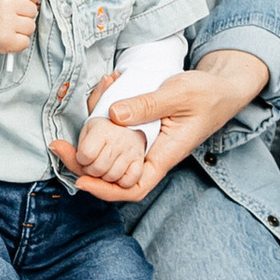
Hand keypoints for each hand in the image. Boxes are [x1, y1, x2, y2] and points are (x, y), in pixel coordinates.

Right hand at [0, 0, 43, 61]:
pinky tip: (6, 36)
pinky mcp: (6, 40)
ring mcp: (7, 22)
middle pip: (33, 10)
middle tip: (9, 17)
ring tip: (6, 27)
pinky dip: (17, 43)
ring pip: (31, 27)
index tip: (22, 2)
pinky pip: (25, 42)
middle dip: (23, 15)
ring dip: (21, 29)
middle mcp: (6, 3)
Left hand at [46, 46, 267, 207]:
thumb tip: (113, 115)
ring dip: (89, 148)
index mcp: (164, 156)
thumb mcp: (178, 93)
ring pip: (112, 158)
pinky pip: (118, 140)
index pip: (132, 187)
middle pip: (115, 176)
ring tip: (68, 133)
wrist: (220, 89)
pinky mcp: (142, 134)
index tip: (81, 180)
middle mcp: (152, 156)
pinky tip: (93, 108)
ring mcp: (146, 146)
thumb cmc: (205, 94)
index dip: (105, 190)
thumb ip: (147, 104)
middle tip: (59, 148)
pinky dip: (101, 130)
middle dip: (84, 167)